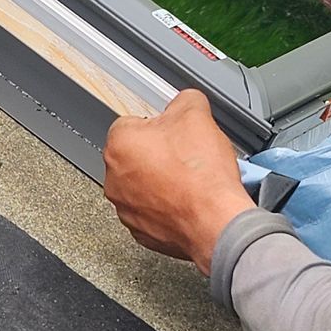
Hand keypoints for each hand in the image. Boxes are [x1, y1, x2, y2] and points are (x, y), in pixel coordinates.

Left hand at [103, 90, 255, 274]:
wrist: (216, 222)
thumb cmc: (202, 177)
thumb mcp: (198, 114)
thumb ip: (185, 100)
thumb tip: (185, 101)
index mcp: (120, 143)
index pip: (132, 122)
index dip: (159, 126)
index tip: (175, 132)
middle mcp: (114, 178)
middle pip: (135, 154)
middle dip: (159, 153)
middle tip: (186, 157)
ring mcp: (125, 207)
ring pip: (142, 184)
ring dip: (162, 180)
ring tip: (189, 180)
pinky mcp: (141, 231)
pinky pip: (151, 211)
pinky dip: (167, 206)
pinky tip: (187, 200)